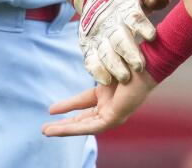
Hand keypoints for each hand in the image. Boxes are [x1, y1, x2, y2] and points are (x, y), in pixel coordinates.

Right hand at [42, 69, 156, 136]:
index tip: (52, 109)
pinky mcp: (114, 119)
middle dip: (63, 124)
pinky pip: (89, 127)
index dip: (68, 106)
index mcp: (108, 94)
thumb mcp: (105, 67)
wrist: (146, 63)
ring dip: (63, 129)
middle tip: (45, 128)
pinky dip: (72, 128)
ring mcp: (113, 114)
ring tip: (45, 132)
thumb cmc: (131, 60)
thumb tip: (88, 61)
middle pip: (82, 118)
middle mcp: (110, 105)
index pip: (84, 103)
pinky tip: (58, 130)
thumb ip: (95, 70)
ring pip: (83, 126)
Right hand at [73, 0, 170, 84]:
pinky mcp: (88, 45)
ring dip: (114, 65)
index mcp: (124, 7)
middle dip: (129, 53)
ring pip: (104, 52)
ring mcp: (97, 35)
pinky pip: (90, 60)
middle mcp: (109, 22)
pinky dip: (97, 70)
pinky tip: (107, 80)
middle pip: (119, 38)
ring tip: (125, 78)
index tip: (152, 36)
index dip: (142, 26)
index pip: (133, 16)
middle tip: (140, 66)